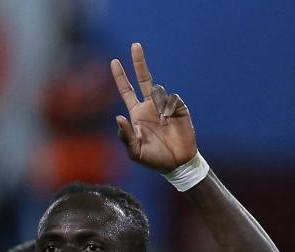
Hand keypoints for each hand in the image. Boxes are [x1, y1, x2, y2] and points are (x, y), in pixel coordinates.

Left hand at [111, 43, 197, 171]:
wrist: (177, 163)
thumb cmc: (154, 159)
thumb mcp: (136, 152)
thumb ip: (125, 137)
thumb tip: (118, 117)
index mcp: (138, 114)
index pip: (127, 91)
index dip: (121, 77)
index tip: (114, 61)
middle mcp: (150, 106)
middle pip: (144, 79)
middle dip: (139, 62)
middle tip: (135, 45)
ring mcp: (165, 106)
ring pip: (159, 91)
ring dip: (158, 105)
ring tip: (162, 123)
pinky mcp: (179, 108)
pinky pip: (172, 100)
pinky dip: (168, 109)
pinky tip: (169, 120)